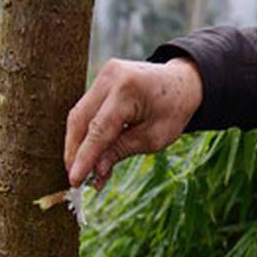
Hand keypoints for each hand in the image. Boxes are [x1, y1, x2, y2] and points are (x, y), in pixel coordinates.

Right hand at [63, 56, 202, 186]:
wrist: (182, 83)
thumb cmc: (173, 110)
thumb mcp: (153, 138)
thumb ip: (121, 151)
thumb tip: (95, 171)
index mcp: (128, 90)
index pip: (99, 129)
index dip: (84, 157)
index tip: (74, 180)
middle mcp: (110, 77)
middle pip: (80, 120)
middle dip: (75, 152)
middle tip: (75, 179)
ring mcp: (103, 75)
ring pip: (79, 115)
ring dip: (77, 144)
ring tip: (82, 170)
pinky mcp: (100, 80)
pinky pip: (86, 110)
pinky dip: (85, 132)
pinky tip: (88, 152)